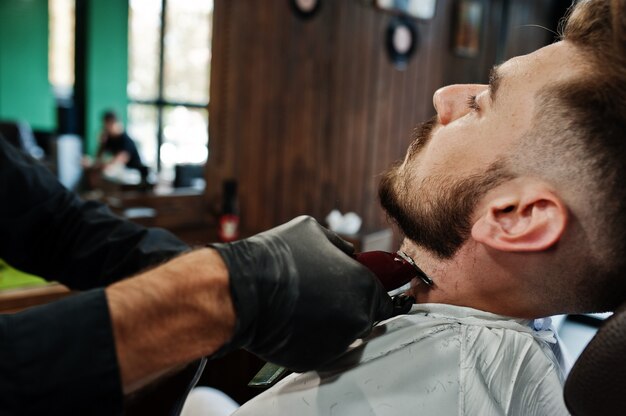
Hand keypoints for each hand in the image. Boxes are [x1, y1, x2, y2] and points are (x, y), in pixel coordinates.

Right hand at [211, 216, 393, 371]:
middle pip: (363, 317)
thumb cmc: (277, 258)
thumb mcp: (315, 232)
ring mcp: (335, 344)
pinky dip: (309, 338)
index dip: (371, 293)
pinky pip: (318, 348)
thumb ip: (341, 246)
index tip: (358, 290)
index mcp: (363, 287)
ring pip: (341, 334)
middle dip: (348, 306)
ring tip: (302, 304)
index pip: (385, 299)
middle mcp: (356, 319)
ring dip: (329, 323)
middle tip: (322, 293)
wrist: (241, 291)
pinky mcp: (312, 361)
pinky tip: (291, 320)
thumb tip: (348, 254)